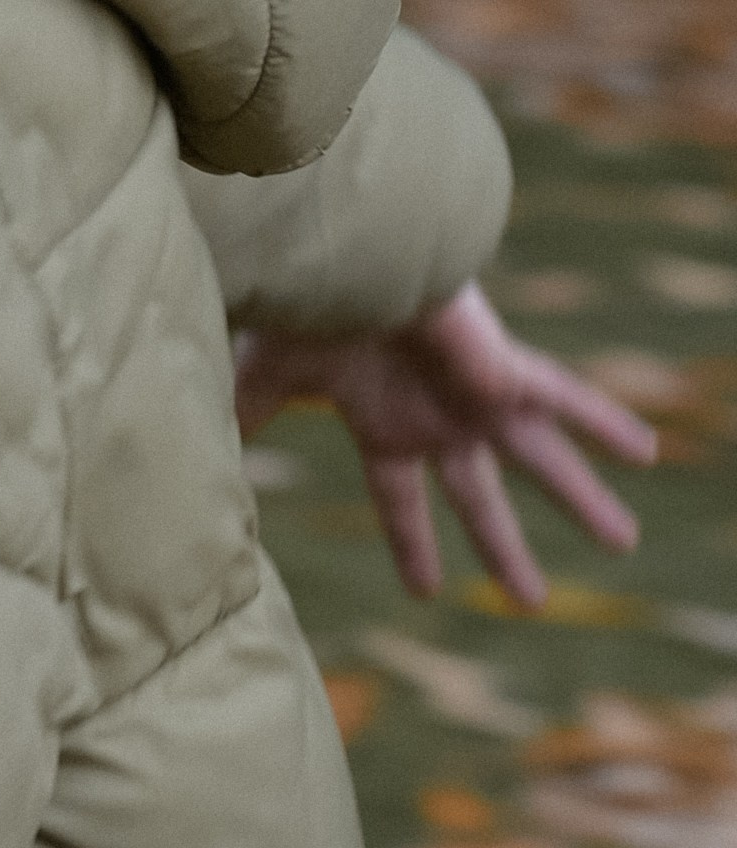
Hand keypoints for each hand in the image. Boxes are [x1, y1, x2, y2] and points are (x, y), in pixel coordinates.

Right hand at [235, 280, 657, 605]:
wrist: (341, 249)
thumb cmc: (302, 303)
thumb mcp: (264, 377)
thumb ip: (244, 421)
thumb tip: (199, 468)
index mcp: (385, 421)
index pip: (403, 499)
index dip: (414, 544)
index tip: (427, 590)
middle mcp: (438, 414)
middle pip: (481, 497)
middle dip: (504, 548)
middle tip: (530, 599)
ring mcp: (477, 395)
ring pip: (539, 460)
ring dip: (581, 501)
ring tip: (624, 543)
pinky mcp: (504, 369)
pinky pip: (567, 399)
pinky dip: (607, 424)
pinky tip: (649, 455)